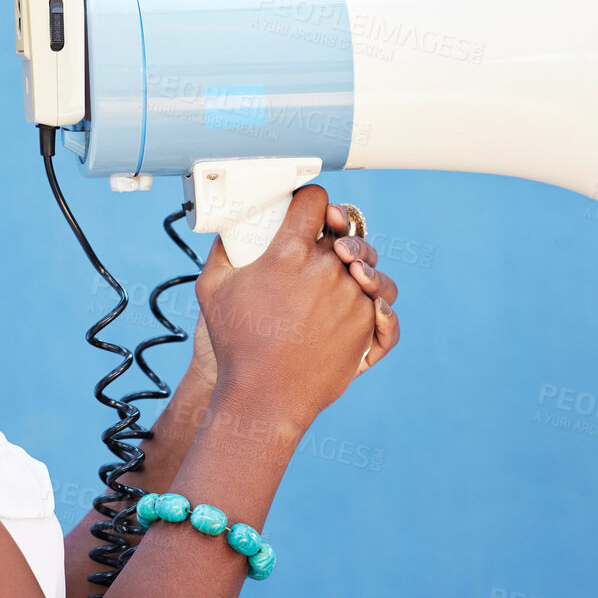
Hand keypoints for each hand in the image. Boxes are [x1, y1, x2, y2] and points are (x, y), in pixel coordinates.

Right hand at [192, 185, 396, 428]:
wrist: (264, 397)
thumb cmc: (236, 344)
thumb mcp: (212, 288)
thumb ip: (221, 250)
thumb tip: (228, 229)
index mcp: (289, 253)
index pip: (315, 201)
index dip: (312, 200)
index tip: (309, 207)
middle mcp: (327, 270)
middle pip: (347, 232)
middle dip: (337, 232)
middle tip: (324, 243)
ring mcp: (352, 298)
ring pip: (370, 265)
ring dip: (360, 265)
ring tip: (346, 273)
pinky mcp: (367, 326)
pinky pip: (385, 304)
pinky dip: (378, 300)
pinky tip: (365, 297)